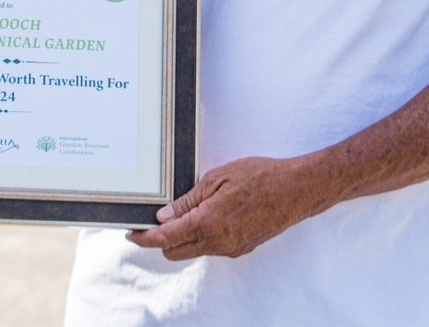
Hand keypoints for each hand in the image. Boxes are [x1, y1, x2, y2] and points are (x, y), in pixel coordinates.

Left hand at [125, 156, 335, 260]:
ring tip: (180, 214)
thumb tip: (164, 217)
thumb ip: (188, 201)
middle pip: (175, 251)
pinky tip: (205, 216)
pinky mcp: (242, 248)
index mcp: (208, 224)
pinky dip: (201, 237)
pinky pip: (212, 248)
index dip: (144, 238)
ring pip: (194, 250)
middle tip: (153, 220)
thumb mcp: (217, 179)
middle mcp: (218, 242)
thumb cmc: (260, 177)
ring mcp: (231, 248)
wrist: (296, 190)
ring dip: (182, 238)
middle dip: (160, 239)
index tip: (131, 233)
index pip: (165, 239)